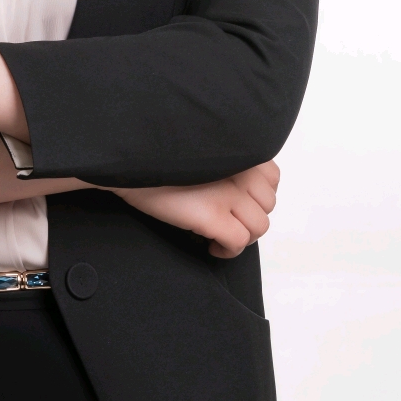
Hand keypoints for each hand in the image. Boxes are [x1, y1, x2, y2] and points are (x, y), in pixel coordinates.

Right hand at [111, 161, 279, 257]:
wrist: (128, 164)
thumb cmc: (158, 159)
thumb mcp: (201, 150)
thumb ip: (226, 161)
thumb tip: (242, 191)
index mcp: (236, 150)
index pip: (272, 177)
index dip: (258, 193)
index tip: (239, 201)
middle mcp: (238, 169)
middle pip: (268, 204)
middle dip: (250, 216)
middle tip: (228, 220)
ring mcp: (226, 193)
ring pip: (259, 226)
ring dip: (243, 236)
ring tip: (221, 236)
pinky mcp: (212, 215)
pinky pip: (239, 242)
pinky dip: (229, 250)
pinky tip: (212, 247)